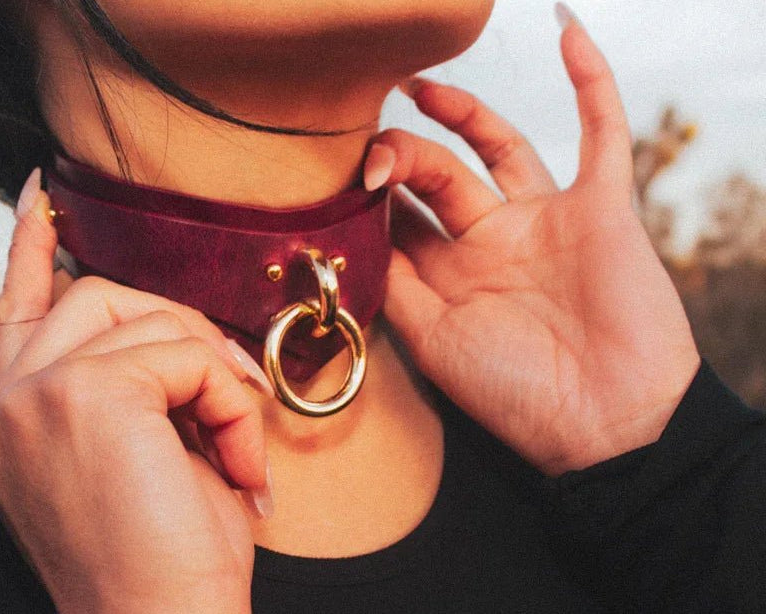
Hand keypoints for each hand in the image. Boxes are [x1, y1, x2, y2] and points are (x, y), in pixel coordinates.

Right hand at [0, 170, 270, 612]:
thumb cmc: (164, 558)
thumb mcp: (141, 457)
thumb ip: (134, 382)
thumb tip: (166, 322)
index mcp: (8, 418)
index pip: (17, 309)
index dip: (32, 247)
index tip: (44, 195)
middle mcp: (4, 403)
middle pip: (95, 294)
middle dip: (180, 328)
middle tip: (235, 390)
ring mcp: (35, 394)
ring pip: (144, 315)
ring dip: (213, 375)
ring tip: (237, 449)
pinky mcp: (85, 393)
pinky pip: (184, 354)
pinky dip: (230, 403)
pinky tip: (238, 462)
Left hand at [365, 16, 698, 475]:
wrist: (608, 426)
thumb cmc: (516, 395)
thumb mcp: (432, 341)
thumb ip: (394, 283)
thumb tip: (350, 231)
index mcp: (450, 277)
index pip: (400, 218)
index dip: (368, 195)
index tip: (337, 179)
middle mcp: (492, 243)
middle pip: (439, 179)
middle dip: (402, 157)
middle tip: (371, 145)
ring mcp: (545, 221)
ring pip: (499, 149)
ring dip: (464, 112)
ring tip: (418, 86)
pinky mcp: (600, 209)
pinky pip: (602, 135)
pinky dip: (592, 84)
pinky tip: (569, 33)